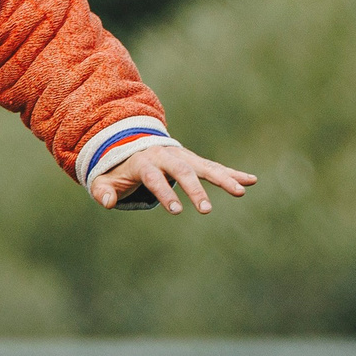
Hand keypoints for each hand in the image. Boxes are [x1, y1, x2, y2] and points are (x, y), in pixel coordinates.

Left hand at [91, 143, 255, 212]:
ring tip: (242, 192)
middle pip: (183, 171)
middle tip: (206, 210)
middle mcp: (166, 156)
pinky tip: (252, 181)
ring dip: (223, 179)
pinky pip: (215, 167)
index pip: (155, 178)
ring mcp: (182, 157)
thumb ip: (103, 191)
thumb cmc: (116, 169)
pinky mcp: (194, 161)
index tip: (176, 211)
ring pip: (205, 167)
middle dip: (195, 190)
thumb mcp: (103, 180)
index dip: (165, 193)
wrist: (130, 144)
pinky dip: (232, 173)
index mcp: (143, 162)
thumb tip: (108, 203)